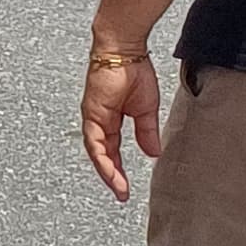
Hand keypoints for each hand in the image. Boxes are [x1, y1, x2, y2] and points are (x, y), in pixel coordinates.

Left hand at [80, 50, 161, 202]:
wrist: (125, 51)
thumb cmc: (135, 72)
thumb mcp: (146, 109)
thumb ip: (146, 132)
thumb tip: (152, 153)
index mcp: (109, 120)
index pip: (111, 151)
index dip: (117, 170)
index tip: (125, 188)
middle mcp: (98, 121)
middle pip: (101, 154)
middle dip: (111, 176)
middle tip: (121, 194)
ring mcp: (93, 116)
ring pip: (96, 151)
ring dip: (106, 171)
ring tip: (118, 188)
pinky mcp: (92, 111)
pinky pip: (94, 139)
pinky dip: (101, 156)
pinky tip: (110, 170)